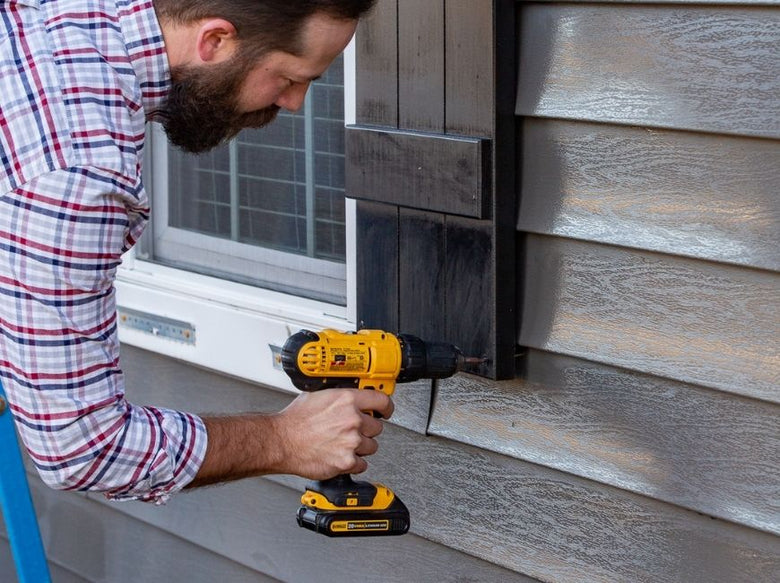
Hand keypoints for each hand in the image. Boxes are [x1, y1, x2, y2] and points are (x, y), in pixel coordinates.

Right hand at [273, 388, 393, 479]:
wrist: (281, 441)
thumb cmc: (294, 420)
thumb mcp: (318, 395)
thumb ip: (339, 396)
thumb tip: (351, 396)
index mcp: (346, 400)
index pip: (382, 401)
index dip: (386, 407)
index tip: (385, 411)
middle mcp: (352, 420)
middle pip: (377, 427)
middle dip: (366, 429)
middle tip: (350, 431)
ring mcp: (351, 442)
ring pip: (371, 446)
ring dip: (360, 446)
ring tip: (341, 444)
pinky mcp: (346, 462)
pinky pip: (362, 464)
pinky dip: (353, 463)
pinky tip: (339, 455)